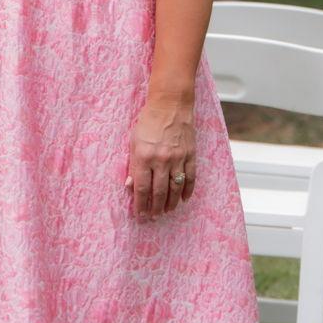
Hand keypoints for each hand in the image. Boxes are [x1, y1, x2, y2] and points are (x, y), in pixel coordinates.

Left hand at [128, 91, 196, 217]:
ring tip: (167, 211)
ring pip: (176, 188)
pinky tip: (184, 199)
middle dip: (155, 208)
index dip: (140, 204)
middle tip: (153, 217)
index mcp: (144, 157)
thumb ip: (133, 165)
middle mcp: (161, 160)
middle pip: (159, 192)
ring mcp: (178, 158)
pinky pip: (191, 178)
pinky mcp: (190, 155)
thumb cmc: (148, 122)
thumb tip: (131, 186)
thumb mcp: (133, 141)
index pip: (142, 188)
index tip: (139, 214)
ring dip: (171, 203)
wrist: (170, 105)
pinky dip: (188, 191)